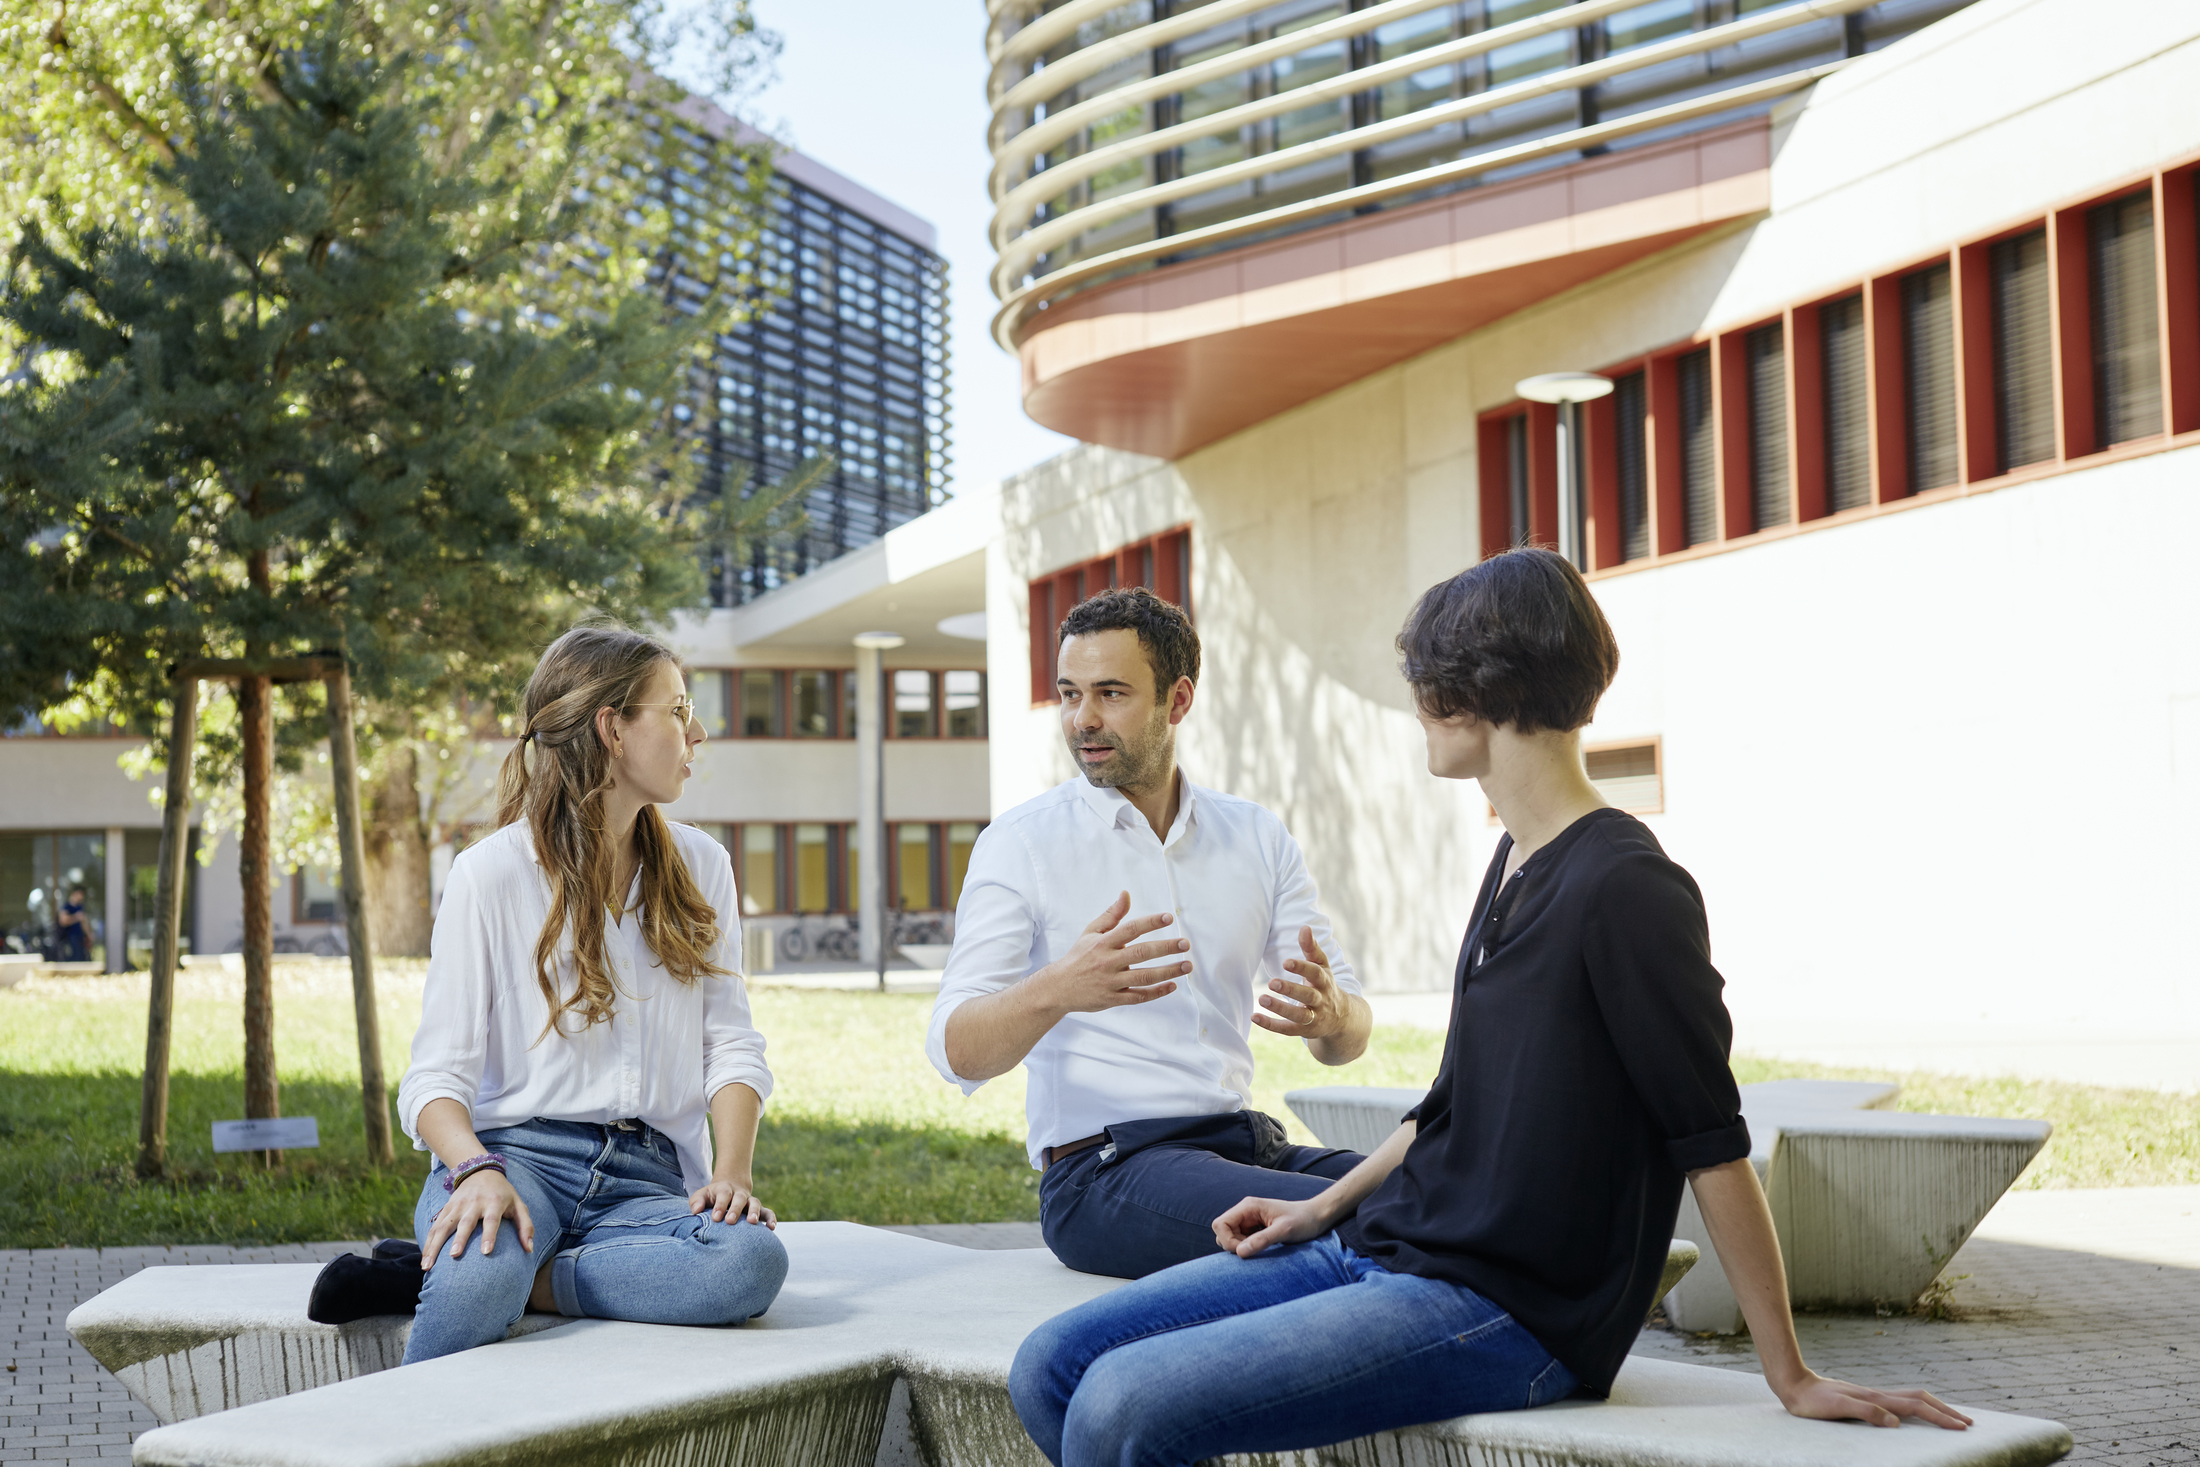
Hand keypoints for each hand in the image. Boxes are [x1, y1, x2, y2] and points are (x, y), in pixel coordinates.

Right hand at [422, 1169, 531, 1269]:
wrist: (481, 1171)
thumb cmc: (504, 1194)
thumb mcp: (519, 1205)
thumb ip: (526, 1226)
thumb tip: (529, 1249)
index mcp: (494, 1202)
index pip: (492, 1220)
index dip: (489, 1235)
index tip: (486, 1252)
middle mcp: (474, 1203)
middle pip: (465, 1222)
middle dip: (460, 1239)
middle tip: (454, 1256)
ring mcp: (457, 1205)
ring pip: (443, 1225)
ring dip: (435, 1245)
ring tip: (428, 1265)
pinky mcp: (446, 1208)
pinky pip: (435, 1226)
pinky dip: (428, 1242)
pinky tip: (425, 1259)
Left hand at [689, 1177, 776, 1228]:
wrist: (730, 1188)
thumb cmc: (712, 1197)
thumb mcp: (702, 1195)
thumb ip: (697, 1201)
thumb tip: (696, 1210)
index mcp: (725, 1190)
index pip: (723, 1195)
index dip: (720, 1206)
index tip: (715, 1218)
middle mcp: (739, 1195)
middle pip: (739, 1199)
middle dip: (735, 1209)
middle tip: (730, 1221)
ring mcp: (750, 1202)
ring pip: (755, 1204)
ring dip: (755, 1212)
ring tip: (753, 1222)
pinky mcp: (759, 1210)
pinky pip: (768, 1212)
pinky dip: (771, 1219)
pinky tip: (771, 1228)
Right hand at [1035, 892, 1190, 1014]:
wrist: (1058, 987)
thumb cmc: (1079, 956)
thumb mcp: (1091, 932)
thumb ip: (1111, 915)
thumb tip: (1126, 894)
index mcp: (1103, 943)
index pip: (1130, 929)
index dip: (1150, 922)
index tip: (1169, 917)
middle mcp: (1108, 961)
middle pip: (1141, 953)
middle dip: (1165, 948)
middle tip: (1185, 943)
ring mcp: (1111, 982)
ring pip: (1144, 977)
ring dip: (1168, 971)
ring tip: (1187, 966)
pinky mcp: (1113, 999)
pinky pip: (1138, 996)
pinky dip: (1156, 992)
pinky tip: (1172, 985)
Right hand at [1212, 1194, 1333, 1257]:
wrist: (1317, 1217)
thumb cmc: (1303, 1221)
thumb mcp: (1284, 1231)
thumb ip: (1262, 1240)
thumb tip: (1239, 1252)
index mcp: (1248, 1207)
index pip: (1220, 1224)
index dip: (1227, 1241)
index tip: (1244, 1251)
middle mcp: (1245, 1212)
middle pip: (1222, 1232)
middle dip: (1232, 1245)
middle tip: (1255, 1250)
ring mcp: (1249, 1220)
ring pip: (1230, 1238)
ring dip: (1240, 1247)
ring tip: (1262, 1248)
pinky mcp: (1255, 1229)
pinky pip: (1241, 1241)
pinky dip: (1248, 1248)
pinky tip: (1264, 1247)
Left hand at [1252, 927, 1346, 1040]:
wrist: (1342, 1018)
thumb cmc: (1325, 986)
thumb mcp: (1322, 967)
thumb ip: (1312, 948)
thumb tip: (1304, 927)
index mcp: (1325, 982)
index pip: (1315, 974)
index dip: (1302, 968)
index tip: (1286, 962)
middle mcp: (1321, 1000)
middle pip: (1308, 995)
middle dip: (1291, 990)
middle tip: (1272, 982)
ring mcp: (1314, 1017)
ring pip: (1299, 1015)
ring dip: (1280, 1008)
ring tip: (1262, 999)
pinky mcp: (1305, 1030)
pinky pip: (1288, 1029)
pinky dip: (1271, 1025)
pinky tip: (1255, 1017)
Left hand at [1775, 1371, 1972, 1429]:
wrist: (1794, 1385)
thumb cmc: (1813, 1401)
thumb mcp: (1837, 1408)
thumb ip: (1866, 1412)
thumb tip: (1896, 1423)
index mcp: (1877, 1398)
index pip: (1917, 1407)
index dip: (1940, 1417)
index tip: (1962, 1426)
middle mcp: (1879, 1395)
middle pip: (1921, 1399)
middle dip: (1946, 1411)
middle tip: (1968, 1423)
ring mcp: (1873, 1395)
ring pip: (1912, 1398)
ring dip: (1934, 1407)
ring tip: (1951, 1416)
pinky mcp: (1866, 1398)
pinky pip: (1900, 1401)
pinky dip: (1918, 1406)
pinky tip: (1916, 1412)